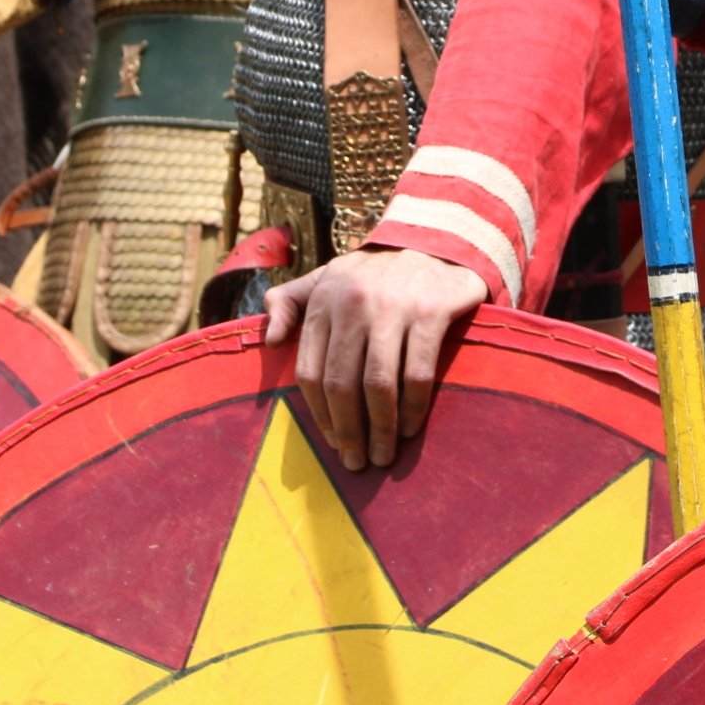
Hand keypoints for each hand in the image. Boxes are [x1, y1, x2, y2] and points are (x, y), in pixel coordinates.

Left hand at [263, 246, 489, 469]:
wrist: (437, 242)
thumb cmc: (375, 273)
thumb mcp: (327, 277)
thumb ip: (290, 303)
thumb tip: (268, 340)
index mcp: (324, 301)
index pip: (311, 372)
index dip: (320, 415)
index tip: (333, 443)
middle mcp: (353, 303)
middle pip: (342, 384)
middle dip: (349, 432)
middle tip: (358, 462)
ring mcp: (393, 307)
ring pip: (379, 384)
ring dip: (380, 429)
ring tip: (384, 455)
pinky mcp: (430, 311)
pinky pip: (418, 373)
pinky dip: (413, 408)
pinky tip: (410, 428)